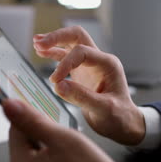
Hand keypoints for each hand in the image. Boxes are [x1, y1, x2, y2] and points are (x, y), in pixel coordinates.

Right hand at [33, 26, 144, 144]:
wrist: (124, 125)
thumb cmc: (119, 117)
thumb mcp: (104, 110)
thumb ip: (82, 97)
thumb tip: (58, 86)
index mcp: (108, 65)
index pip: (82, 52)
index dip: (65, 64)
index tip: (54, 81)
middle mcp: (99, 60)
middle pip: (77, 37)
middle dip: (57, 37)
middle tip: (39, 42)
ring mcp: (90, 65)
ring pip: (70, 44)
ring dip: (53, 42)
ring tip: (36, 43)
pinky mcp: (82, 72)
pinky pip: (66, 57)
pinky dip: (53, 53)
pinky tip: (41, 53)